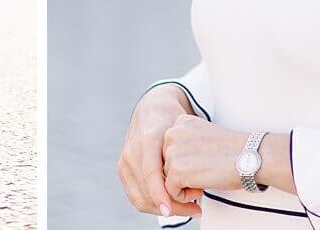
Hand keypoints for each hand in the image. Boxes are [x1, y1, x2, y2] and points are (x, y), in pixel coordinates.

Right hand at [118, 88, 202, 218]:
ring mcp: (124, 161)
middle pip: (146, 191)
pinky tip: (172, 202)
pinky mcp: (122, 170)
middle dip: (170, 207)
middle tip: (195, 209)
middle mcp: (131, 151)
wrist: (152, 109)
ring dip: (163, 209)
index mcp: (147, 139)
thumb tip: (197, 183)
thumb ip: (186, 153)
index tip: (170, 211)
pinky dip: (154, 204)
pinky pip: (136, 197)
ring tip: (188, 207)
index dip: (160, 195)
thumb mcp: (182, 130)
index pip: (150, 174)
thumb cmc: (171, 119)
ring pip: (140, 199)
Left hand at [162, 114, 244, 197]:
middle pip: (167, 161)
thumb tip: (177, 162)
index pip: (172, 147)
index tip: (204, 162)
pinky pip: (170, 190)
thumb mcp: (204, 137)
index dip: (186, 160)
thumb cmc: (233, 150)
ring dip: (184, 184)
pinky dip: (184, 196)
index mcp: (181, 122)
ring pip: (167, 176)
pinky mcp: (176, 170)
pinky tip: (201, 189)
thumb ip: (187, 143)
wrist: (250, 156)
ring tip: (205, 180)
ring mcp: (173, 151)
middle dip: (183, 173)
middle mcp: (173, 132)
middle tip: (205, 173)